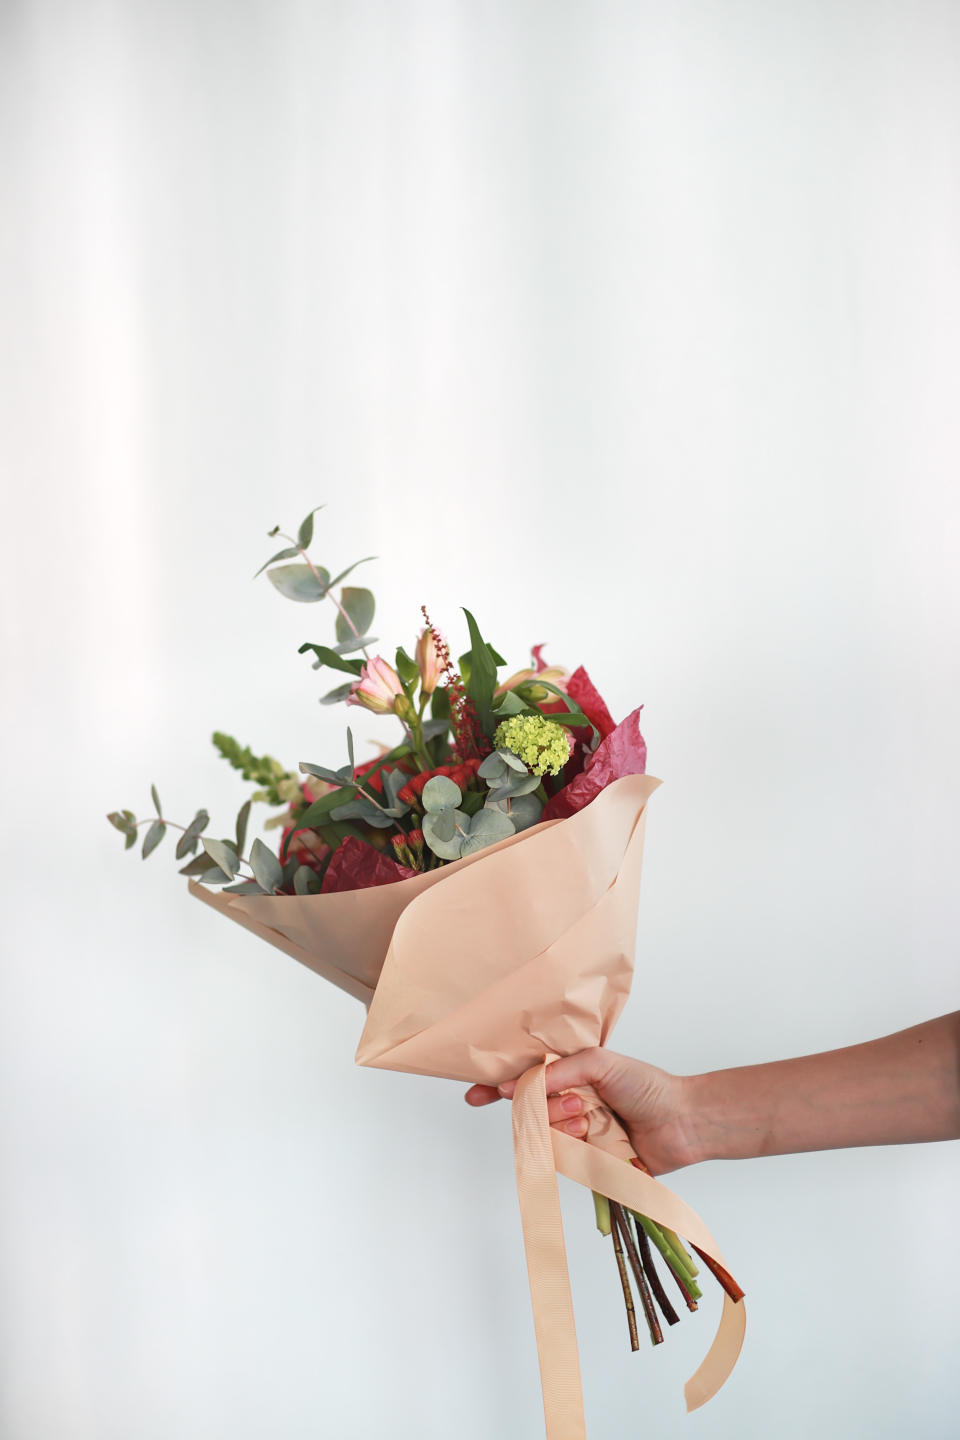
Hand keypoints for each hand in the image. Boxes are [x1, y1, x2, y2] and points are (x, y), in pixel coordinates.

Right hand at [464, 1047, 699, 1174]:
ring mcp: (576, 1133)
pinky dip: (571, 1148)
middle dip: (541, 1107)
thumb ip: (561, 1070)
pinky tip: (592, 1138)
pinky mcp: (586, 1161)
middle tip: (574, 1104)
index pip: (525, 1079)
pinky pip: (560, 1159)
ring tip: (589, 1119)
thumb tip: (521, 1085)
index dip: (497, 1086)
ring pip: (543, 1134)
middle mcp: (568, 1103)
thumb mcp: (601, 1063)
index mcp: (570, 1075)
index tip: (474, 1094)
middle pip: (528, 1109)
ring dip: (561, 1126)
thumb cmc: (647, 1086)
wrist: (682, 1123)